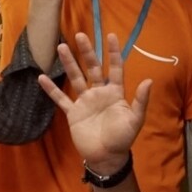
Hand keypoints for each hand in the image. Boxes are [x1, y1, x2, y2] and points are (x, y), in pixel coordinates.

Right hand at [39, 32, 151, 172]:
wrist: (106, 157)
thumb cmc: (123, 139)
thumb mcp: (135, 120)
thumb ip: (140, 101)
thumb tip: (149, 81)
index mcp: (115, 93)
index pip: (114, 68)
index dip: (113, 53)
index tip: (111, 36)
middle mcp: (99, 93)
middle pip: (92, 68)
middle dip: (86, 52)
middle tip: (80, 35)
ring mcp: (85, 102)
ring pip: (75, 78)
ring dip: (69, 63)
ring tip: (61, 47)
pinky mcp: (73, 113)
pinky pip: (61, 99)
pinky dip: (51, 89)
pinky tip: (41, 77)